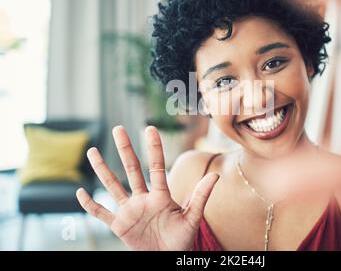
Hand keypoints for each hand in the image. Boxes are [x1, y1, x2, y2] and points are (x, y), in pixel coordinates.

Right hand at [76, 125, 218, 250]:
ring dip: (102, 170)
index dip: (154, 148)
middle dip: (125, 149)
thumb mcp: (192, 218)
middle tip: (118, 128)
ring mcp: (129, 211)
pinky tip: (80, 192)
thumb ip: (201, 197)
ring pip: (113, 186)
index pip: (156, 167)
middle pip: (131, 169)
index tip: (150, 128)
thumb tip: (215, 175)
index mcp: (161, 196)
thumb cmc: (181, 240)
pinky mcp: (119, 226)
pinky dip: (90, 205)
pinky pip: (101, 214)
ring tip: (92, 151)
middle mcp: (143, 199)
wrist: (167, 258)